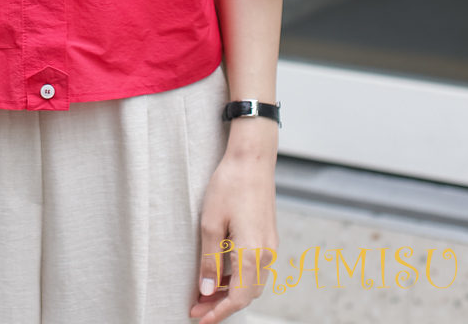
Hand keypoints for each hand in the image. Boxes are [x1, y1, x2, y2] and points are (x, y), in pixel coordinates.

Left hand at [189, 122, 278, 323]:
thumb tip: (207, 292)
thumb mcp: (210, 223)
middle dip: (222, 305)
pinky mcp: (269, 236)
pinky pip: (256, 268)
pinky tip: (222, 272)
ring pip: (253, 283)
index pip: (237, 299)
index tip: (199, 319)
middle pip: (246, 295)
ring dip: (231, 292)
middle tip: (197, 306)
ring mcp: (270, 246)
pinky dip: (239, 277)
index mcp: (252, 254)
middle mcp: (266, 254)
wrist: (252, 159)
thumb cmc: (229, 186)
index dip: (218, 313)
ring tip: (205, 292)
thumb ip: (210, 261)